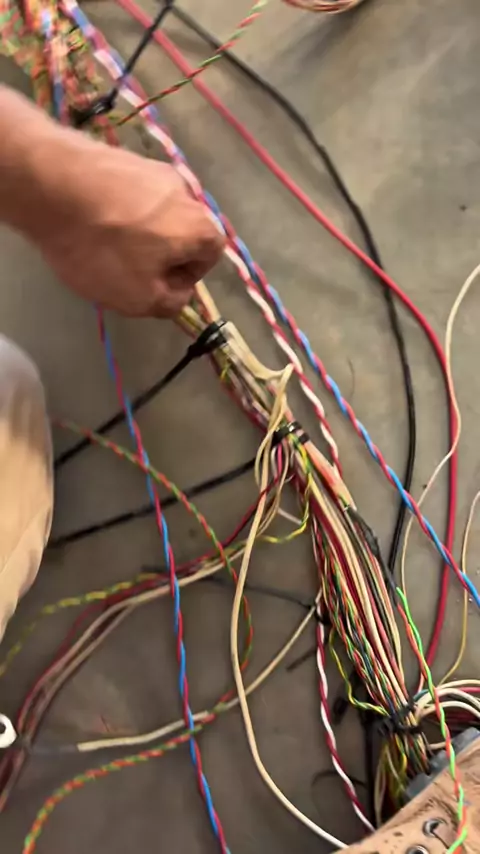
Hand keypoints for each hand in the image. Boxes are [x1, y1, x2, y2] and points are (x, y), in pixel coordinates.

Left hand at [32, 138, 224, 316]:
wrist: (51, 185)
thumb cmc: (104, 249)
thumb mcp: (141, 298)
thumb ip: (171, 303)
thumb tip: (178, 293)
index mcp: (200, 225)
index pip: (211, 256)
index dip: (186, 277)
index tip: (156, 286)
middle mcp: (185, 190)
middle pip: (182, 232)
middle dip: (160, 254)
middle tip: (127, 269)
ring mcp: (152, 167)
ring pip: (154, 213)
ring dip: (136, 232)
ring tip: (103, 244)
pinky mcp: (121, 155)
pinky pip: (128, 194)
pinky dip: (115, 211)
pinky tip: (88, 221)